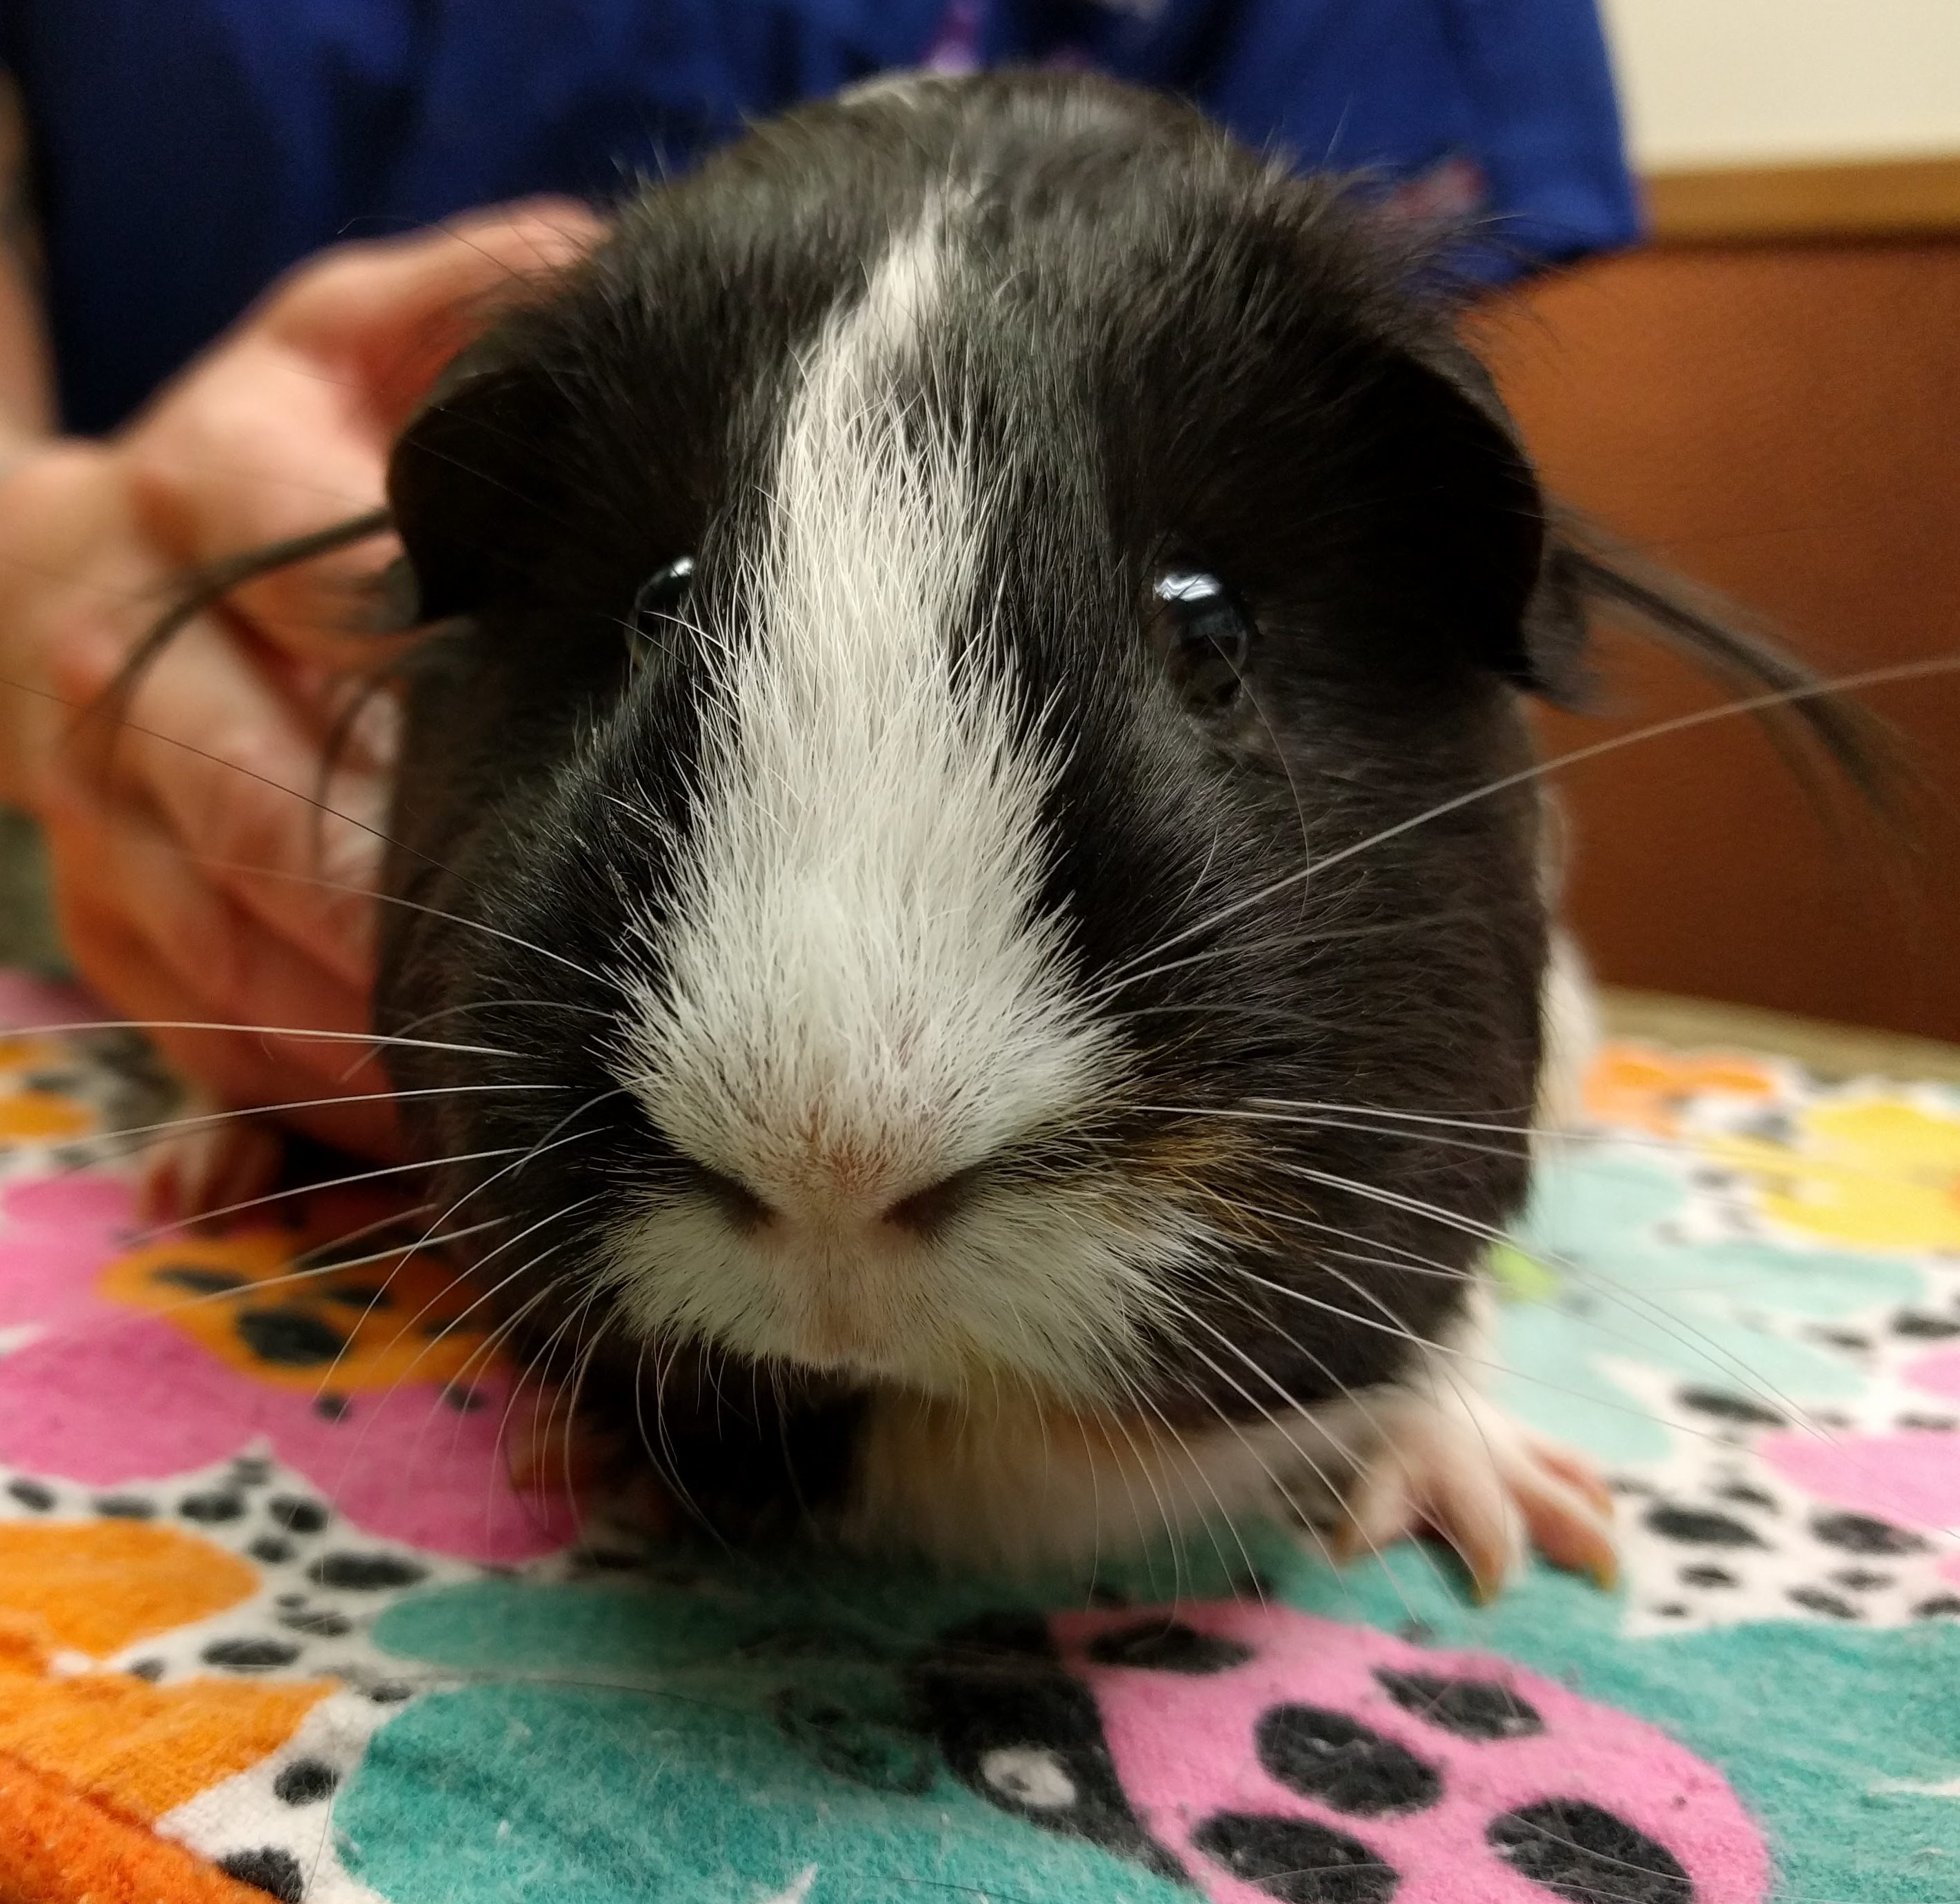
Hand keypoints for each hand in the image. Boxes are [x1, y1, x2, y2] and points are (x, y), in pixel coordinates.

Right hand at [0, 201, 602, 1158]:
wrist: (73, 564)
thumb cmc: (267, 455)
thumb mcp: (347, 339)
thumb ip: (461, 298)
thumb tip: (594, 268)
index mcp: (202, 488)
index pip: (313, 586)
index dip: (431, 687)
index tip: (548, 758)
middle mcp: (122, 650)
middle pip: (262, 798)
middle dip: (396, 896)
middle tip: (536, 966)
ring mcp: (97, 803)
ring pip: (222, 941)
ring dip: (355, 1023)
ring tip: (492, 1083)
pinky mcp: (102, 915)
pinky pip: (194, 1028)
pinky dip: (299, 1088)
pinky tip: (407, 1128)